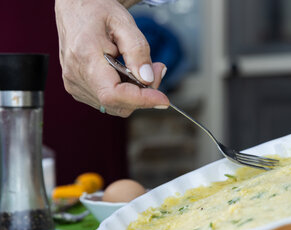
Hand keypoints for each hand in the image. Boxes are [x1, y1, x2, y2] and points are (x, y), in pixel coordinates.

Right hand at [55, 0, 169, 116]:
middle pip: (117, 104)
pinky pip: (108, 102)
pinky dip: (124, 93)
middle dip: (144, 94)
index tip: (163, 99)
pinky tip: (126, 73)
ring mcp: (75, 85)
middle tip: (156, 70)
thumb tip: (147, 80)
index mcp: (85, 56)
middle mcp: (75, 75)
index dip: (141, 100)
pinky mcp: (78, 89)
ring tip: (140, 67)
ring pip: (115, 106)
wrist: (75, 10)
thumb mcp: (124, 23)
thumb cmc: (97, 12)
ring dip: (135, 94)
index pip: (113, 94)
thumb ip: (138, 51)